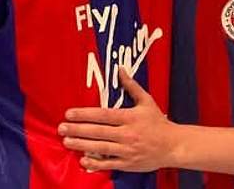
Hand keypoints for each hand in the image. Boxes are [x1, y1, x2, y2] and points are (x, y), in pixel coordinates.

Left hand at [59, 69, 176, 171]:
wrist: (172, 145)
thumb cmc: (158, 122)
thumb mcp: (146, 100)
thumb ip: (131, 86)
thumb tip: (120, 70)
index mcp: (130, 117)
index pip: (104, 115)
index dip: (85, 114)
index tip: (70, 113)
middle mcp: (127, 134)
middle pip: (98, 131)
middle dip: (78, 130)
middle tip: (61, 128)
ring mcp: (127, 150)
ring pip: (100, 147)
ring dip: (81, 145)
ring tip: (66, 142)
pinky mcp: (128, 163)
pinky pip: (108, 164)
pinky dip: (95, 163)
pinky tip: (83, 160)